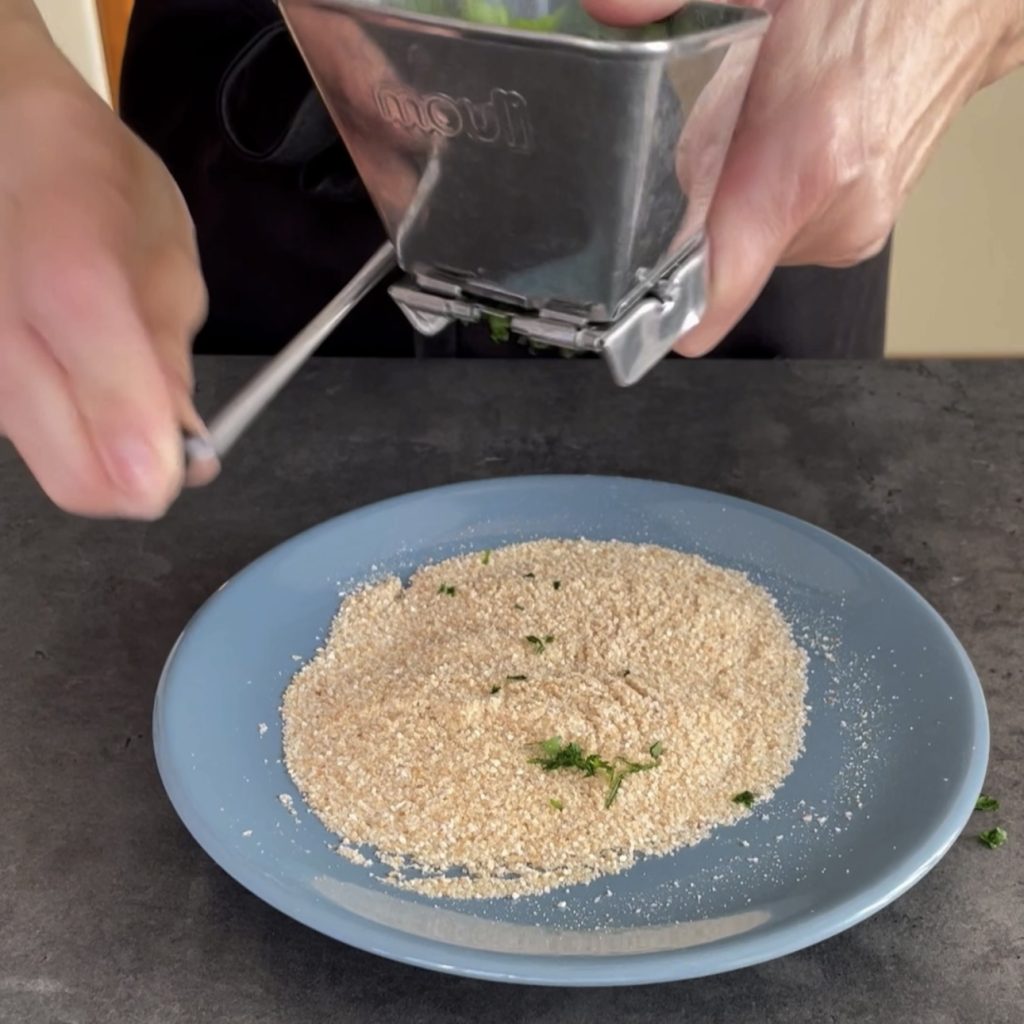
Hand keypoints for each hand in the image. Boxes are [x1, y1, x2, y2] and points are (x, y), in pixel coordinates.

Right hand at [0, 10, 208, 518]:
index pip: (121, 413)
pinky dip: (63, 423)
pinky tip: (70, 366)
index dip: (164, 462)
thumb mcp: (164, 261)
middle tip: (164, 433)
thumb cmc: (94, 183)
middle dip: (136, 477)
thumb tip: (185, 453)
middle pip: (80, 480)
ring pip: (50, 462)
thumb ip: (168, 359)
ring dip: (98, 448)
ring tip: (112, 373)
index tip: (193, 457)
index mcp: (75, 277)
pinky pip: (25, 433)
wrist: (2, 137)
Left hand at [584, 0, 1023, 355]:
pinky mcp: (861, 234)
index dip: (672, 306)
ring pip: (745, 241)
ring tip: (772, 124)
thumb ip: (671, 2)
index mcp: (810, 156)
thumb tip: (610, 8)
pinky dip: (766, 199)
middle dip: (699, 199)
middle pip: (715, 249)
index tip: (635, 329)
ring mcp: (854, 229)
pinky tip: (788, 143)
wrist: (961, 4)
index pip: (724, 274)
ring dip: (736, 195)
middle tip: (731, 125)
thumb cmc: (874, 1)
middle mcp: (838, 210)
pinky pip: (779, 235)